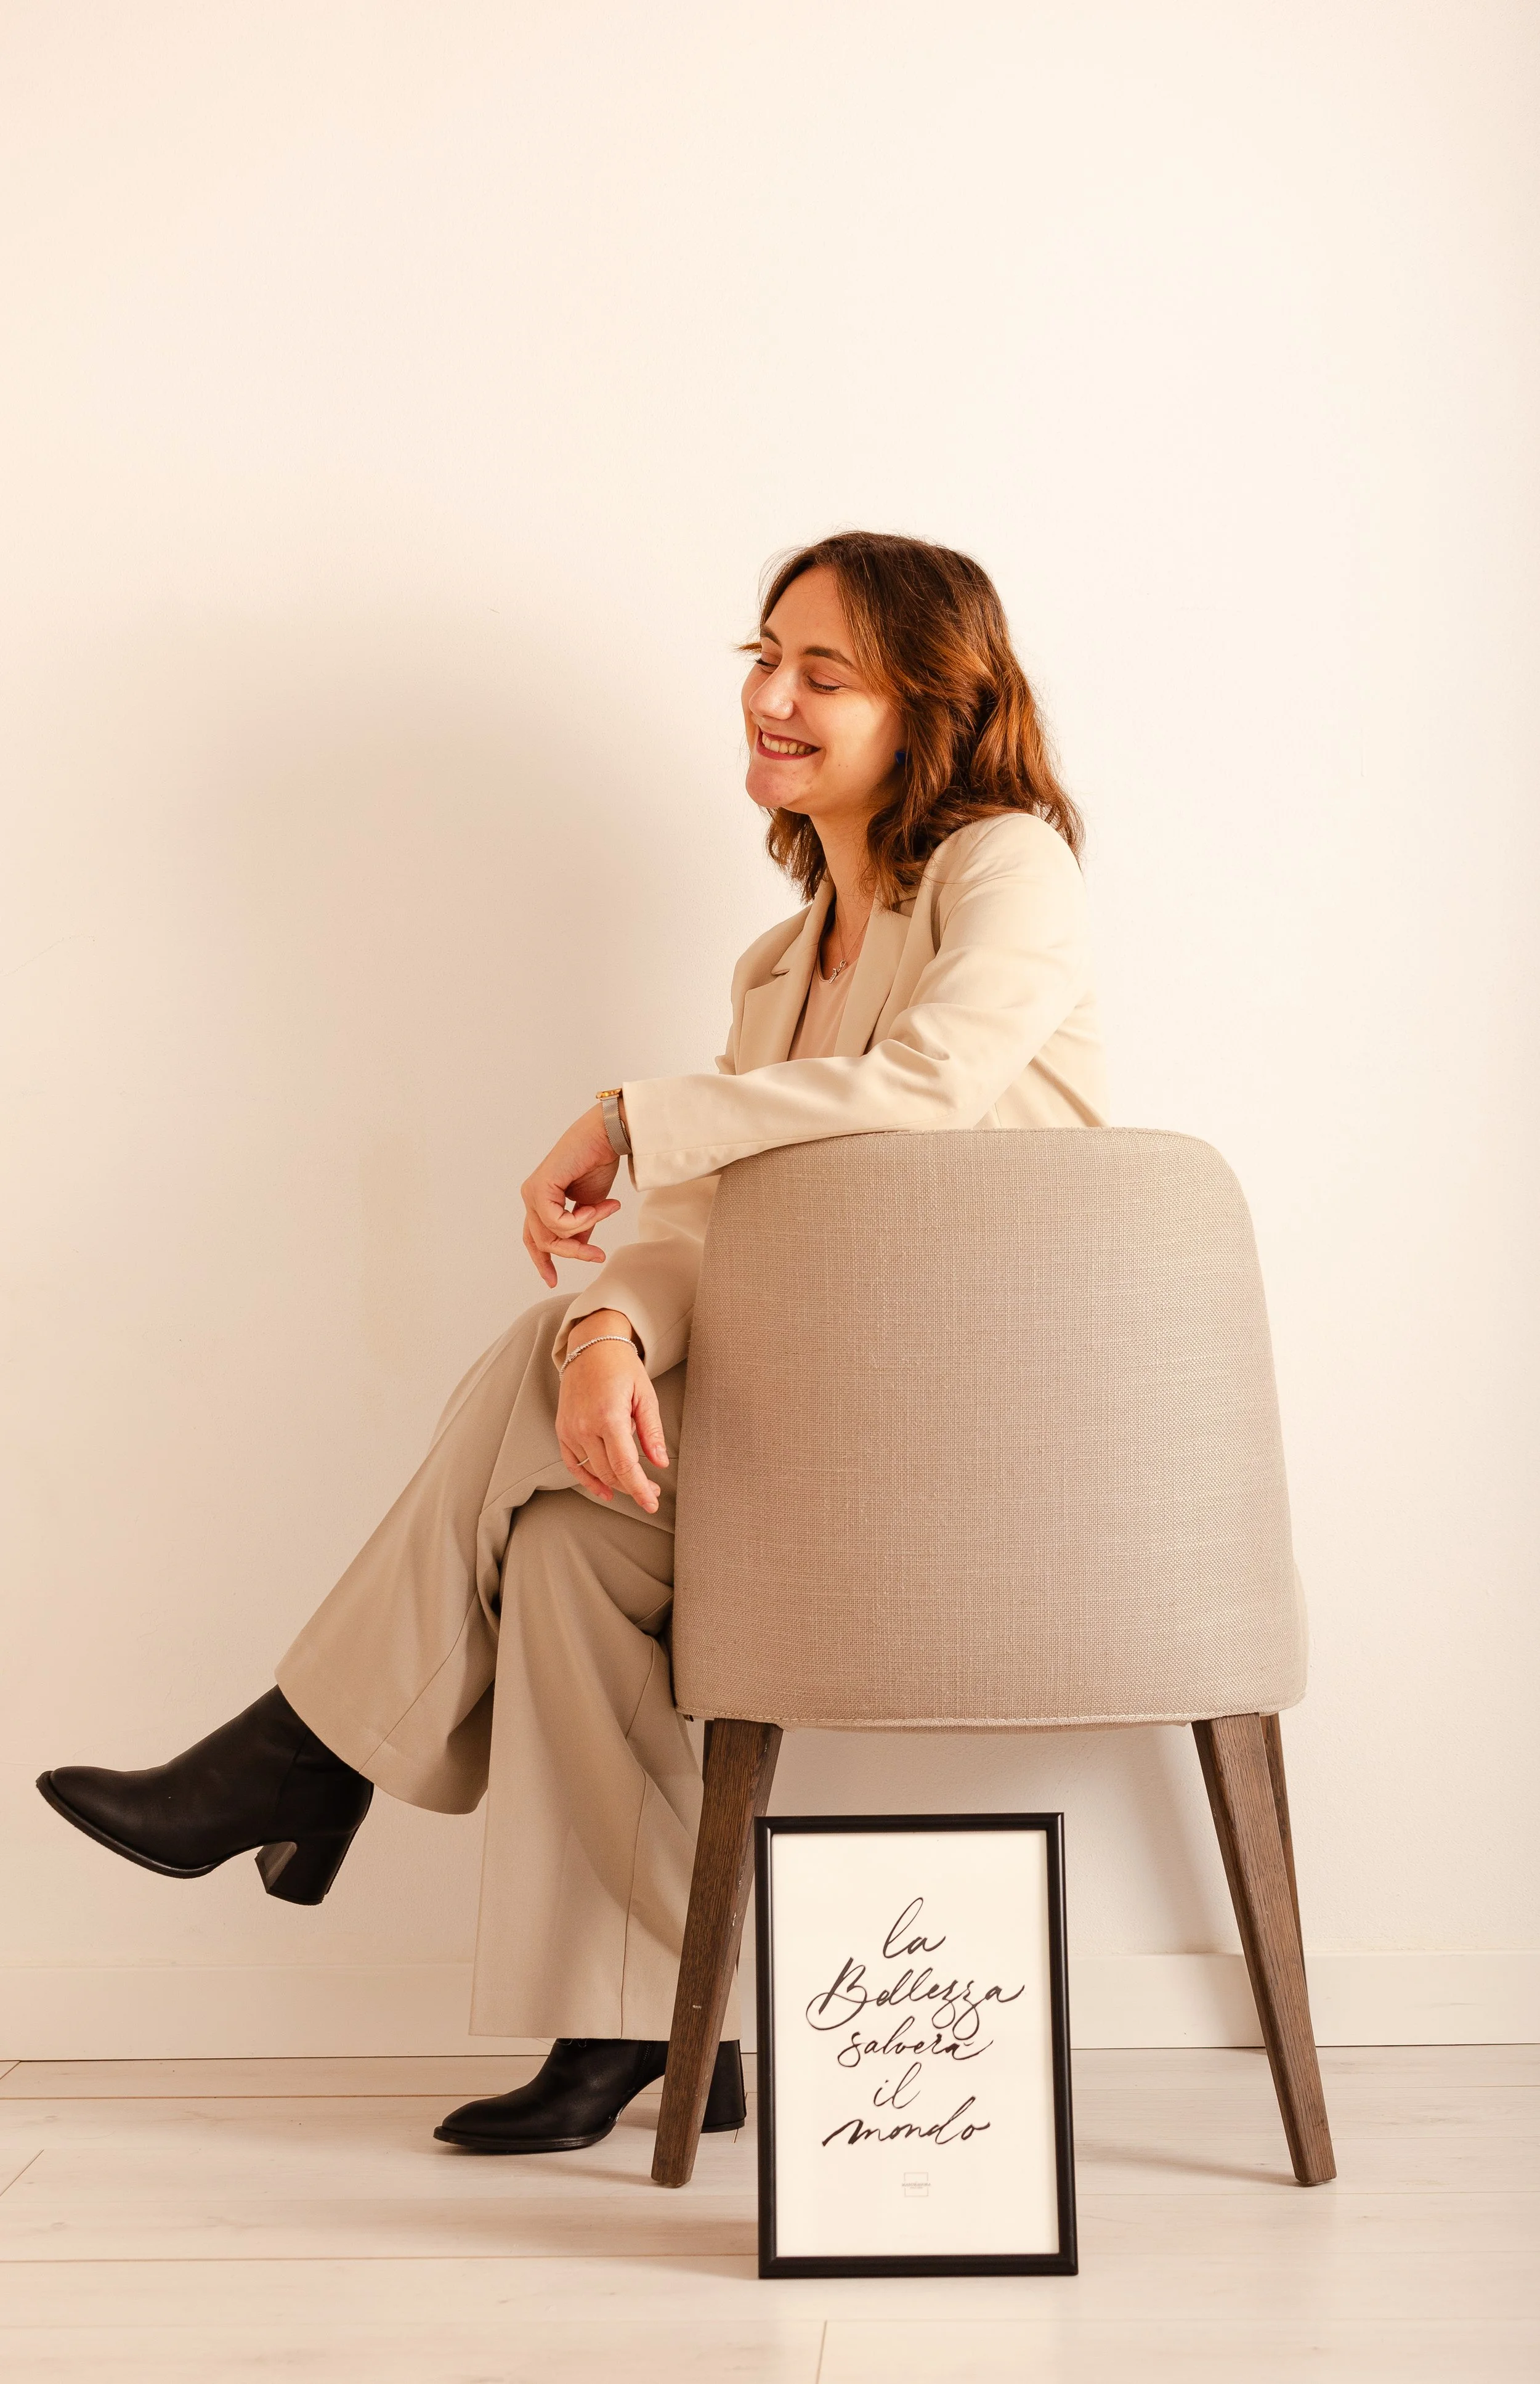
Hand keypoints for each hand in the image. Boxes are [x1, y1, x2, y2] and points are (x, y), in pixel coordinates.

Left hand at [521, 1104, 622, 1288]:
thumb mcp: (589, 1206)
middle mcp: (532, 1196)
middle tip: (599, 1256)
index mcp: (541, 1200)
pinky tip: (596, 1207)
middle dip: (572, 1253)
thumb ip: (580, 1227)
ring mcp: (532, 1192)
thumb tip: (578, 1248)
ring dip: (584, 1231)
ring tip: (607, 1210)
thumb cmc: (598, 1163)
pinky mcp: (538, 1188)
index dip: (542, 1261)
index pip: (534, 1238)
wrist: (605, 1137)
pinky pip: (556, 1223)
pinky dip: (581, 1220)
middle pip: (543, 1242)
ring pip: (550, 1235)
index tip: (552, 1281)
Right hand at [556, 1312, 667, 1511]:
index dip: (639, 1489)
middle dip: (632, 1487)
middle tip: (651, 1491)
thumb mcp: (645, 1395)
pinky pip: (573, 1463)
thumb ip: (652, 1431)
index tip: (652, 1503)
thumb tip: (660, 1463)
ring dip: (615, 1484)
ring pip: (593, 1471)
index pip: (625, 1465)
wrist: (591, 1347)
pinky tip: (604, 1490)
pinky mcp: (562, 1429)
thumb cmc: (621, 1367)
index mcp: (608, 1416)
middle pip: (609, 1472)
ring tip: (635, 1486)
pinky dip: (588, 1480)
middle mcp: (585, 1425)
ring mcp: (570, 1429)